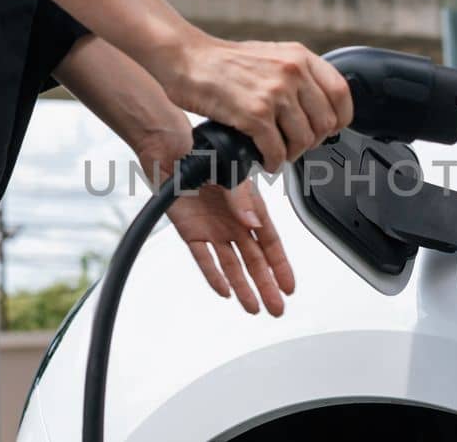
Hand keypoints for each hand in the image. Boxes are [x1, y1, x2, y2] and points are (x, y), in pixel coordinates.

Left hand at [134, 134, 294, 315]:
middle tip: (276, 307)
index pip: (269, 242)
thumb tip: (254, 223)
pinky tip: (224, 290)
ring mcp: (213, 228)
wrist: (168, 148)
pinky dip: (213, 275)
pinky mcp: (191, 231)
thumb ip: (242, 200)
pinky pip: (204, 259)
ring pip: (232, 265)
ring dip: (243, 286)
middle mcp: (233, 220)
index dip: (280, 265)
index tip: (289, 285)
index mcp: (248, 206)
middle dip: (267, 285)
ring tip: (254, 307)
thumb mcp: (229, 173)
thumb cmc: (203, 152)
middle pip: (254, 260)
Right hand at [157, 39, 352, 172]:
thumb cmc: (223, 62)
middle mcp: (292, 72)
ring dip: (290, 154)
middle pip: (325, 123)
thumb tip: (317, 108)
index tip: (328, 130)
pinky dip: (272, 161)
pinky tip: (264, 159)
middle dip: (311, 141)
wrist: (186, 58)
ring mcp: (274, 93)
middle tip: (294, 145)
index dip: (339, 119)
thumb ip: (297, 76)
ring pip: (303, 140)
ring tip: (276, 153)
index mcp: (300, 56)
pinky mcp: (254, 113)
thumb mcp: (271, 55)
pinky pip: (276, 150)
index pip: (342, 94)